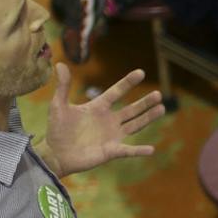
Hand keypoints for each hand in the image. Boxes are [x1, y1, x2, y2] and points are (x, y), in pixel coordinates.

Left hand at [41, 65, 164, 174]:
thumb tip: (60, 64)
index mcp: (98, 108)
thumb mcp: (58, 105)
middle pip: (131, 110)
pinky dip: (139, 151)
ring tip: (161, 109)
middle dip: (145, 102)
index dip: (128, 83)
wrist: (55, 154)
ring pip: (135, 125)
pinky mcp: (111, 151)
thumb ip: (62, 86)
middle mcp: (109, 121)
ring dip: (148, 118)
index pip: (117, 92)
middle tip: (158, 94)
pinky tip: (151, 149)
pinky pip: (128, 150)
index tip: (141, 73)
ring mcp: (112, 136)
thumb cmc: (57, 130)